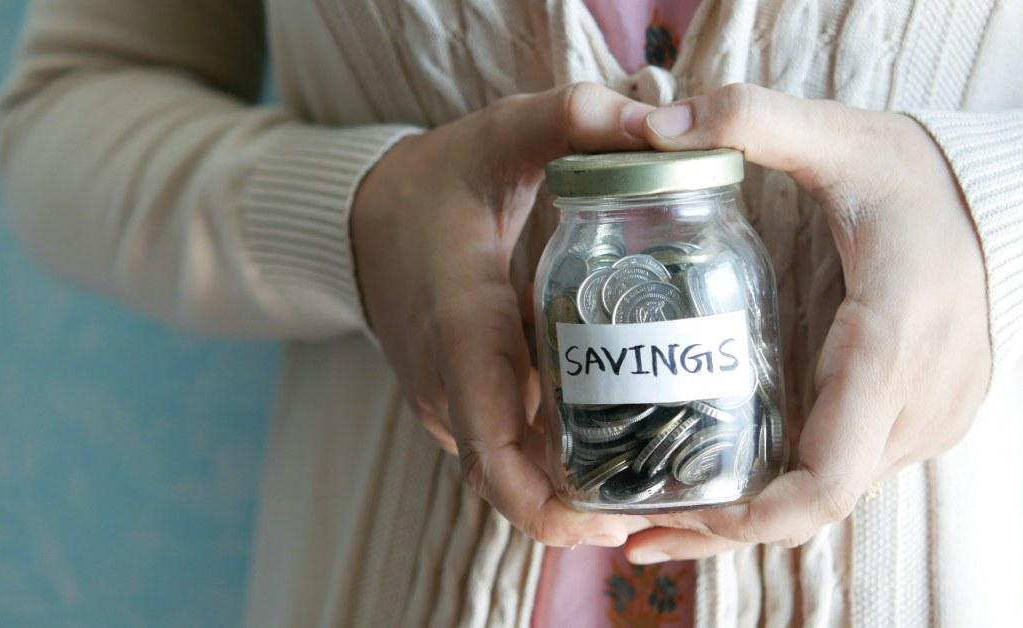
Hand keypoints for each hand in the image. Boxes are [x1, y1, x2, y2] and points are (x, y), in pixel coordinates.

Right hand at [352, 84, 655, 546]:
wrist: (359, 217)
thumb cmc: (434, 182)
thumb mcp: (500, 136)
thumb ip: (573, 118)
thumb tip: (662, 126)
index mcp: (462, 333)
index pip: (496, 456)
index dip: (552, 507)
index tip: (616, 518)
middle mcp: (448, 386)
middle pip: (513, 485)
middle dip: (583, 508)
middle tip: (663, 498)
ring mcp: (446, 402)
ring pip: (510, 471)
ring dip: (572, 484)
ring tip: (655, 469)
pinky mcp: (453, 402)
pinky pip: (504, 447)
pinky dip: (552, 456)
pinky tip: (614, 431)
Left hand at [621, 83, 990, 561]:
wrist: (1010, 204)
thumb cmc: (923, 178)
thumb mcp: (842, 138)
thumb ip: (754, 120)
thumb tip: (655, 125)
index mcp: (889, 346)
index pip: (828, 475)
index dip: (755, 517)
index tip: (682, 519)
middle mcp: (913, 405)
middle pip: (813, 503)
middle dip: (724, 524)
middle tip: (631, 529)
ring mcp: (923, 423)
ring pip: (827, 496)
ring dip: (748, 514)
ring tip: (656, 512)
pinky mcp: (917, 423)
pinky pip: (842, 473)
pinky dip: (782, 489)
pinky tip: (720, 482)